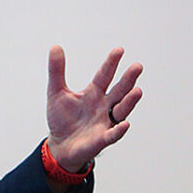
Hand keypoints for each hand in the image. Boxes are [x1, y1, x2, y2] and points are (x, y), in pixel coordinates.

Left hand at [45, 46, 142, 172]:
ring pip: (121, 110)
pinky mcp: (101, 139)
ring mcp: (105, 122)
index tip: (119, 50)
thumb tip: (55, 46)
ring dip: (129, 102)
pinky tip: (124, 124)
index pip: (104, 75)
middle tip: (137, 66)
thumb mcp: (56, 92)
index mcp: (93, 93)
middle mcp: (103, 106)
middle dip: (128, 79)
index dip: (111, 63)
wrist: (60, 145)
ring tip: (137, 91)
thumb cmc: (61, 119)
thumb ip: (56, 71)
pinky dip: (118, 130)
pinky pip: (113, 134)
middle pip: (119, 90)